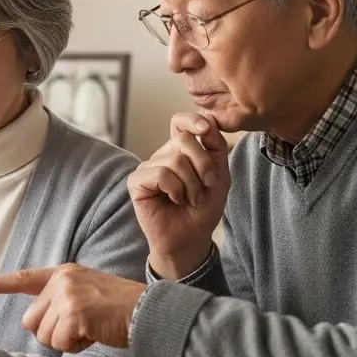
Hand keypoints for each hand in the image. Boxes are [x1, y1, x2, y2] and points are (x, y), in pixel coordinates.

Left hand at [0, 264, 145, 352]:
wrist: (147, 311)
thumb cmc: (119, 309)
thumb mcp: (86, 293)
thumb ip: (60, 300)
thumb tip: (34, 322)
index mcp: (63, 273)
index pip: (25, 278)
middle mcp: (62, 280)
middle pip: (32, 321)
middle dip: (51, 332)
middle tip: (81, 326)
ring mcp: (67, 296)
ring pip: (44, 335)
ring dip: (66, 341)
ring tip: (91, 328)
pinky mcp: (74, 313)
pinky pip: (60, 343)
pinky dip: (76, 346)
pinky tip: (94, 333)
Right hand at [128, 112, 230, 278]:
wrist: (192, 238)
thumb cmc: (204, 208)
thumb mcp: (219, 175)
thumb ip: (215, 146)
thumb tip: (209, 119)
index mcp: (181, 150)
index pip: (180, 122)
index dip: (192, 119)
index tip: (205, 129)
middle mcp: (162, 155)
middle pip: (183, 140)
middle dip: (202, 165)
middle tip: (205, 186)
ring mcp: (148, 167)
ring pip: (174, 160)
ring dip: (191, 184)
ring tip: (190, 199)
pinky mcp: (137, 182)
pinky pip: (160, 174)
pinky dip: (175, 189)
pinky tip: (174, 200)